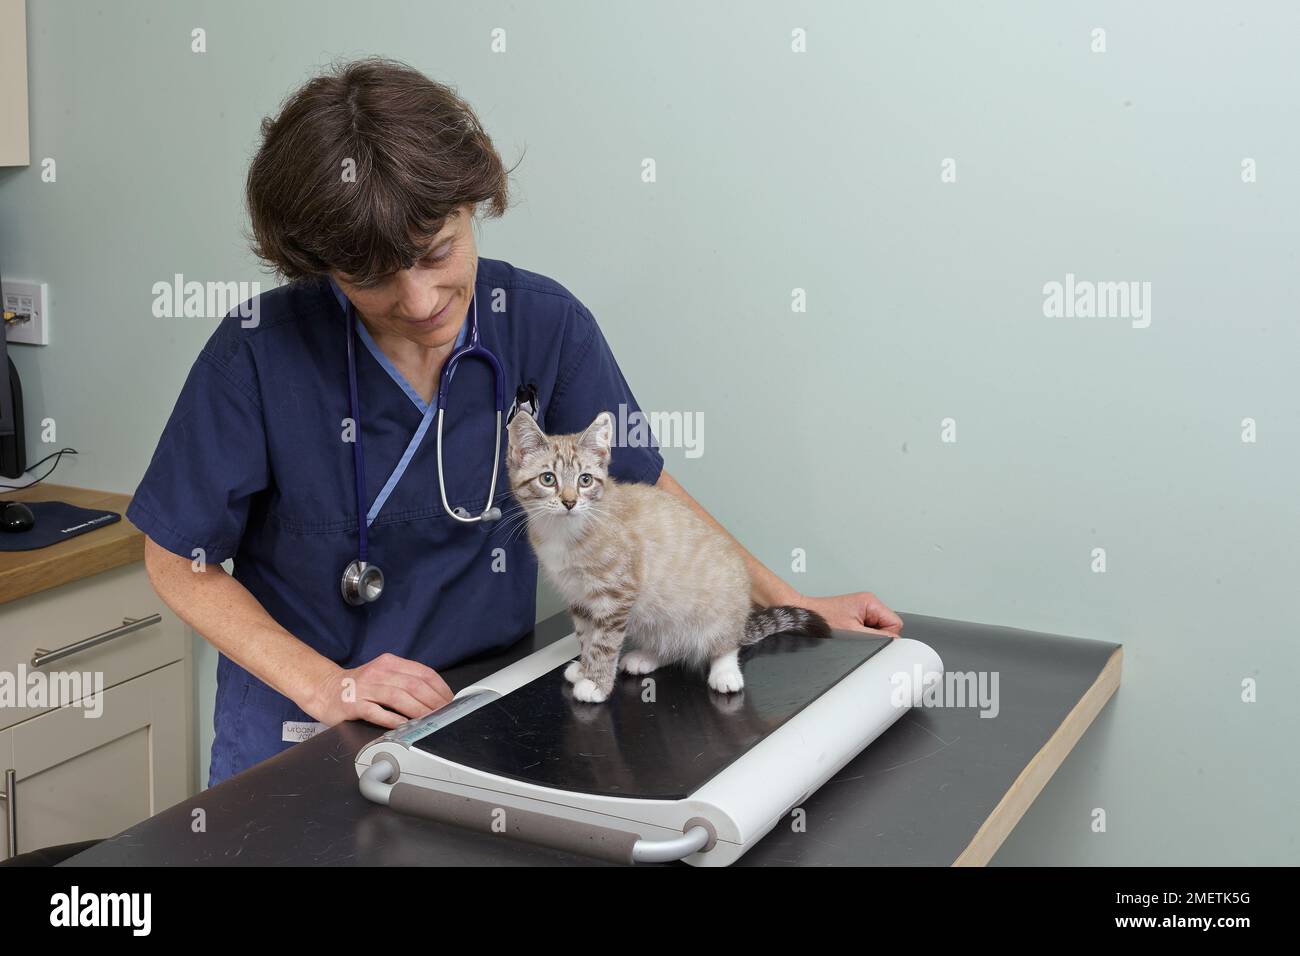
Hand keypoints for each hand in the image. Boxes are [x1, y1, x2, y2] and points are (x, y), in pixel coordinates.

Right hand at [302, 652, 454, 727]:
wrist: (325, 690)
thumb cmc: (360, 686)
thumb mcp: (384, 675)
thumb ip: (406, 680)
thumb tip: (436, 695)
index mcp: (390, 663)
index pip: (423, 673)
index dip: (440, 688)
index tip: (450, 700)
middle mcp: (378, 672)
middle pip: (413, 685)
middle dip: (433, 702)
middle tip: (443, 714)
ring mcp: (365, 688)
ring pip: (398, 698)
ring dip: (418, 711)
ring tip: (430, 721)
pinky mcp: (354, 704)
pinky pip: (378, 713)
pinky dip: (394, 720)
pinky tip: (405, 726)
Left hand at [795, 591, 903, 636]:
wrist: (802, 619)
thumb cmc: (821, 621)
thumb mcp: (853, 633)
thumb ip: (878, 638)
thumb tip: (895, 643)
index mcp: (870, 602)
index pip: (895, 624)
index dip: (886, 636)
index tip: (872, 639)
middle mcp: (867, 603)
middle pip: (888, 627)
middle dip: (876, 636)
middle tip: (858, 637)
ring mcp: (861, 609)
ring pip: (878, 630)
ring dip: (867, 636)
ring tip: (849, 634)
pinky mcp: (854, 615)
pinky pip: (867, 630)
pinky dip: (860, 635)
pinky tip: (847, 634)